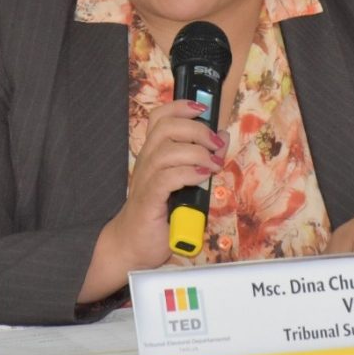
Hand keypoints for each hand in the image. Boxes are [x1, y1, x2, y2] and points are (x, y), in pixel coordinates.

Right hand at [79, 100, 225, 301]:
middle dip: (197, 130)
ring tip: (212, 166)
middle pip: (166, 127)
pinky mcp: (148, 200)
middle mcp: (146, 162)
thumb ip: (200, 160)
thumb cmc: (158, 215)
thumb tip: (221, 138)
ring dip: (197, 153)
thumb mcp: (184, 183)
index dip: (181, 107)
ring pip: (167, 151)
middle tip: (216, 145)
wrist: (132, 247)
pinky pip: (166, 178)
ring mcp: (145, 180)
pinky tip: (200, 177)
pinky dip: (187, 173)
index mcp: (153, 154)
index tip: (202, 108)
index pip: (160, 117)